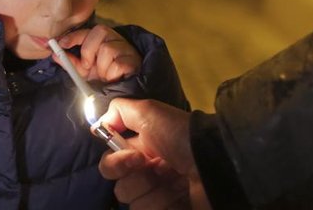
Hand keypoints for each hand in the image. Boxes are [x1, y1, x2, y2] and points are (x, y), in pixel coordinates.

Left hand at [55, 25, 140, 81]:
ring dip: (101, 67)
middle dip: (88, 50)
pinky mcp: (133, 61)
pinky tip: (113, 78)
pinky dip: (111, 74)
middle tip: (87, 65)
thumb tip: (55, 54)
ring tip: (104, 75)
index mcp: (103, 39)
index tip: (61, 44)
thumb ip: (70, 62)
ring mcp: (126, 49)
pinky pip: (117, 64)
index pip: (89, 30)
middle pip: (100, 32)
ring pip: (107, 49)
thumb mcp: (84, 70)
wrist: (122, 92)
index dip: (74, 36)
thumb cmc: (103, 77)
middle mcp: (115, 40)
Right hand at [97, 99, 211, 209]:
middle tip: (154, 167)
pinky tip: (178, 195)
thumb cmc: (180, 136)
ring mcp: (160, 197)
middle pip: (120, 187)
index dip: (115, 163)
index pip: (111, 165)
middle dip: (135, 178)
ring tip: (174, 181)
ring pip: (133, 202)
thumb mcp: (148, 111)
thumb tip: (98, 125)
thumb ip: (119, 112)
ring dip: (152, 192)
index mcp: (142, 151)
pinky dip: (162, 204)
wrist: (215, 161)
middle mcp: (149, 175)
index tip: (134, 156)